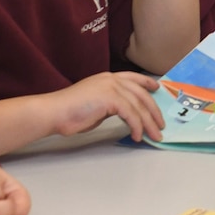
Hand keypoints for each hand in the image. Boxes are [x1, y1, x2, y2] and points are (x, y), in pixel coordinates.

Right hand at [47, 71, 165, 142]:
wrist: (54, 112)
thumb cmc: (70, 112)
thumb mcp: (96, 104)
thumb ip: (111, 104)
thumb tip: (125, 113)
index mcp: (107, 78)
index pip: (133, 78)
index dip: (147, 82)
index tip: (157, 88)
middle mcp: (111, 79)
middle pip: (141, 94)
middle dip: (153, 111)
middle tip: (160, 125)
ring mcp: (111, 87)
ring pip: (139, 106)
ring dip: (148, 123)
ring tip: (154, 136)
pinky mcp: (110, 98)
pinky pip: (131, 114)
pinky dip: (137, 126)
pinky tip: (137, 136)